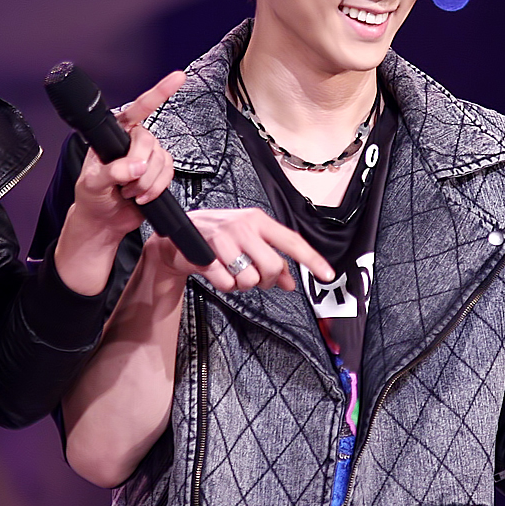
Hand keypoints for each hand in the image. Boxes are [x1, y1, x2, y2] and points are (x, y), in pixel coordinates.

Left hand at [69, 71, 185, 241]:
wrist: (104, 219)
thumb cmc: (92, 197)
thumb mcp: (92, 183)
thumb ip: (111, 172)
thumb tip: (135, 167)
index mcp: (114, 134)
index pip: (138, 109)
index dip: (159, 92)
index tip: (177, 78)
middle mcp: (133, 141)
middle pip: (149, 142)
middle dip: (139, 167)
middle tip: (124, 182)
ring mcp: (147, 156)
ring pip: (161, 160)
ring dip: (146, 182)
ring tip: (128, 191)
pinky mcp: (159, 172)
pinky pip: (168, 174)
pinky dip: (155, 188)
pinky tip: (140, 195)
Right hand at [143, 207, 333, 292]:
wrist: (177, 237)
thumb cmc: (218, 239)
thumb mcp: (249, 243)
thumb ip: (272, 261)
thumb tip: (291, 283)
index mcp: (258, 220)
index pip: (292, 241)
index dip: (311, 259)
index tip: (327, 274)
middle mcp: (243, 225)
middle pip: (271, 266)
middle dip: (265, 279)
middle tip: (253, 276)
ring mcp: (223, 237)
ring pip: (249, 278)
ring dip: (241, 284)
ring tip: (231, 271)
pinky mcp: (204, 252)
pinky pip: (226, 283)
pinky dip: (224, 285)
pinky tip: (217, 273)